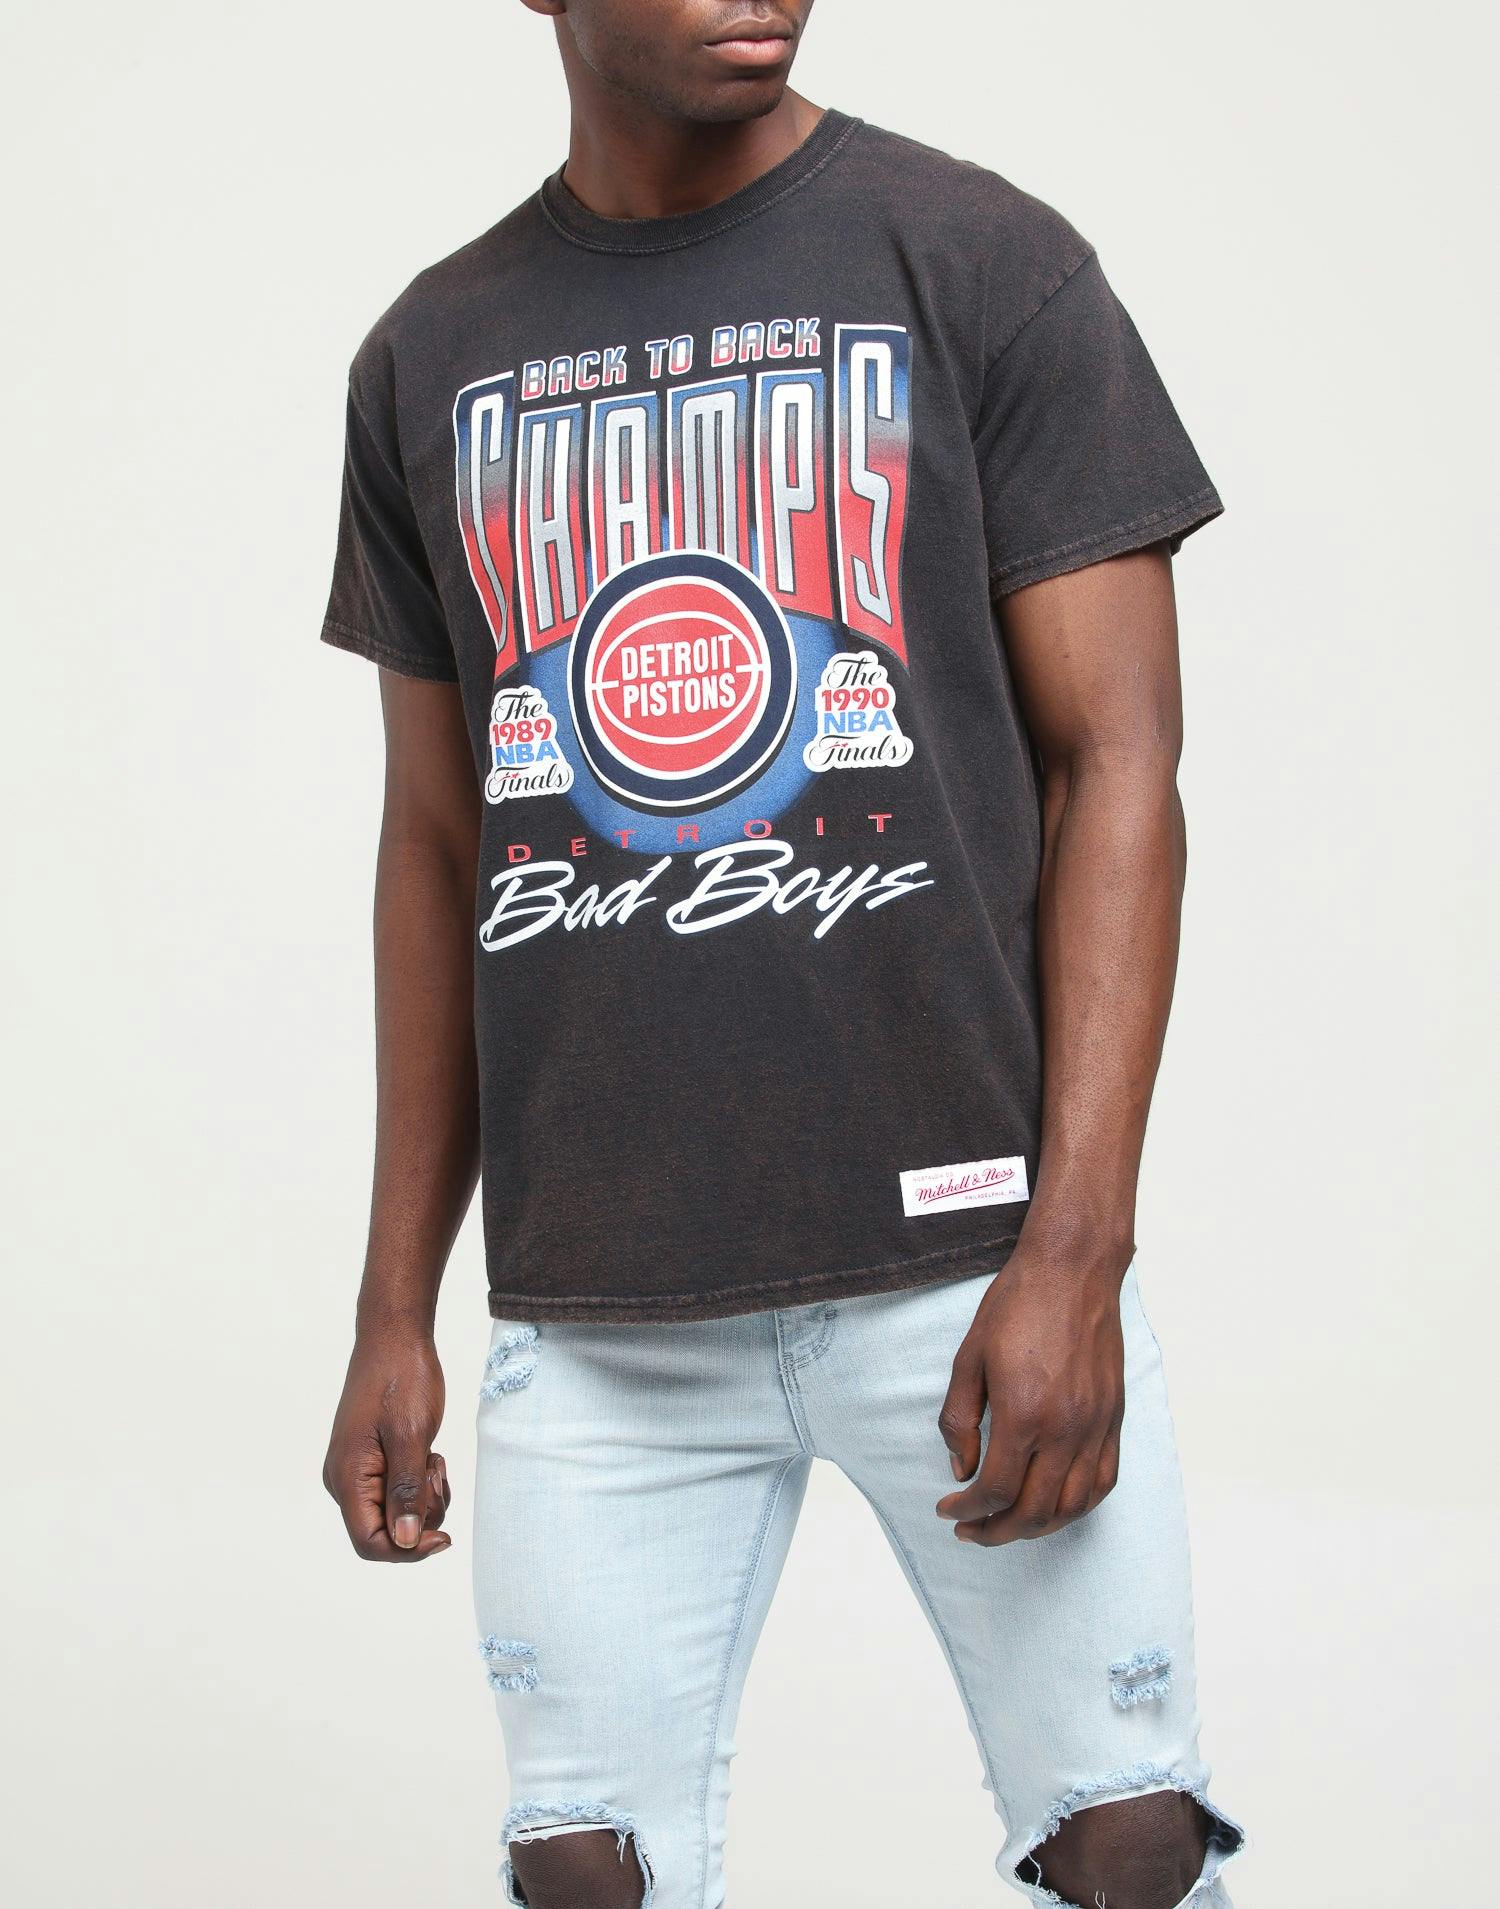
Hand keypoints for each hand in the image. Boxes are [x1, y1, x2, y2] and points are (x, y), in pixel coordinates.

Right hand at [323, 1328, 451, 1560]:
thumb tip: (403, 1542)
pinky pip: (396, 1492)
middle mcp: (343, 1480)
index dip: (407, 1551)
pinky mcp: (369, 1460)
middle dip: (420, 1515)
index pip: (370, 1543)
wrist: (394, 1337)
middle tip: (438, 1472)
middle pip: (384, 1532)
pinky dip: (418, 1483)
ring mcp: (355, 1470)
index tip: (444, 1537)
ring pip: (394, 1512)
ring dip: (423, 1497)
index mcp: (347, 1477)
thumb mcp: (412, 1435)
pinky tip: (428, 1454)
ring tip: (434, 1458)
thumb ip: (406, 1491)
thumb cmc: (402, 1379)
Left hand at [936, 1243, 1125, 1544]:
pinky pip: (1103, 1482)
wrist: (1073, 1269)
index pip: (995, 1491)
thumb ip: (959, 1420)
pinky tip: (1054, 1506)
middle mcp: (1065, 1428)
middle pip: (1035, 1512)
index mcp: (1024, 1413)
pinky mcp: (1114, 1417)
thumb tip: (961, 1470)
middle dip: (997, 1532)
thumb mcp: (969, 1358)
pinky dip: (1077, 1507)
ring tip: (1008, 1524)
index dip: (968, 1511)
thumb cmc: (1016, 1305)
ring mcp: (1096, 1426)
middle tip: (971, 1530)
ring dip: (1037, 1528)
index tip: (948, 1511)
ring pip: (1073, 1507)